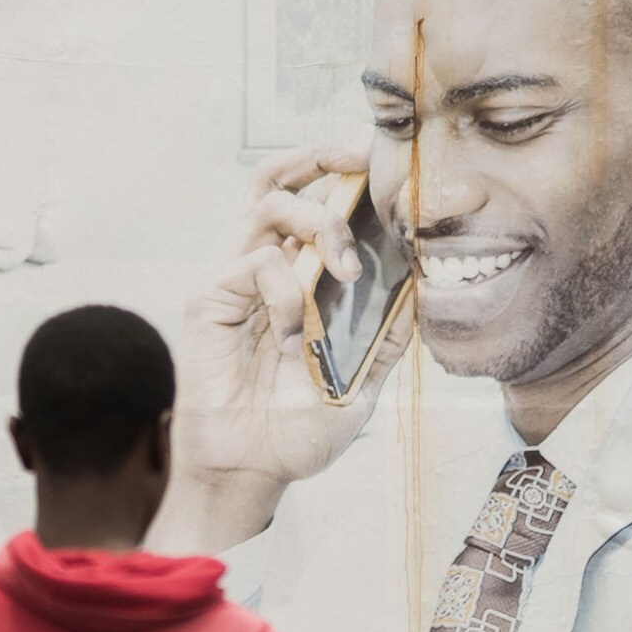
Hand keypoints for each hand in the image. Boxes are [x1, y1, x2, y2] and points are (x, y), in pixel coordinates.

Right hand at [163, 146, 413, 545]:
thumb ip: (385, 337)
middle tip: (361, 166)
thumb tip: (422, 292)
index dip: (333, 168)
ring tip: (346, 271)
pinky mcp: (209, 299)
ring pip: (269, 205)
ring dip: (319, 224)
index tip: (375, 160)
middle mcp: (262, 268)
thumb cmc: (296, 432)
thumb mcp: (359, 382)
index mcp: (295, 279)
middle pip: (277, 180)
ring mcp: (234, 279)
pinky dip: (287, 292)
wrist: (253, 472)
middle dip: (320, 159)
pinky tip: (293, 335)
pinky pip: (256, 262)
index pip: (307, 200)